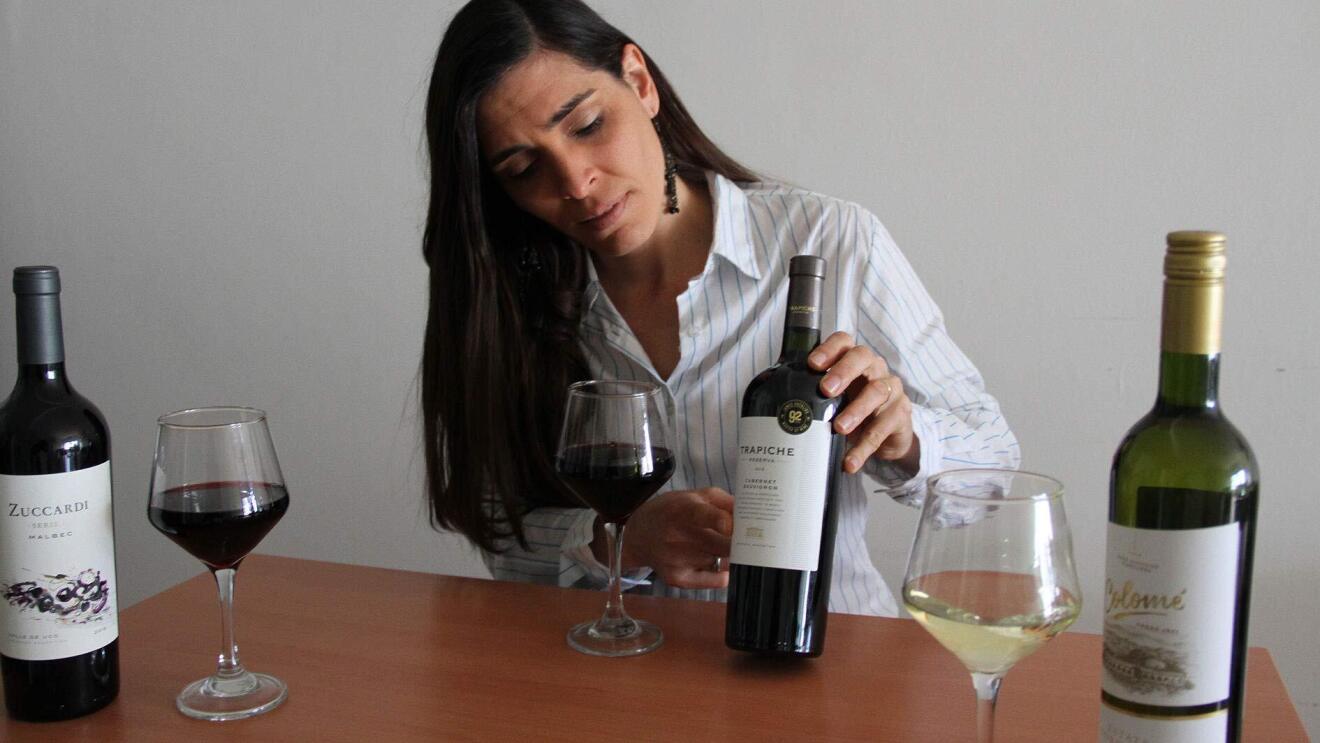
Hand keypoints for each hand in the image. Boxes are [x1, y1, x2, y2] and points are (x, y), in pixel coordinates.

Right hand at [593, 488, 733, 588]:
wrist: (639, 535)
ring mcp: (677, 560)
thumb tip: (749, 512)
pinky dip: (722, 574)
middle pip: (723, 544)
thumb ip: (723, 501)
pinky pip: (715, 581)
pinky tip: (719, 564)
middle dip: (740, 541)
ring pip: (721, 560)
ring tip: (715, 545)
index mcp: (683, 510)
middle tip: (747, 536)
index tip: (734, 525)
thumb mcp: (693, 495)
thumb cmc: (671, 511)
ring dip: (726, 554)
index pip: (703, 516)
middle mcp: (677, 537)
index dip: (722, 521)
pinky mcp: (677, 579)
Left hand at [808, 331, 918, 474]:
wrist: (889, 433)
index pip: (843, 342)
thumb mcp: (834, 400)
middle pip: (862, 358)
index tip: (812, 364)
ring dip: (856, 411)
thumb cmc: (853, 408)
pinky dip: (864, 448)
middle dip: (843, 373)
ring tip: (839, 429)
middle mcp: (875, 368)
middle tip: (825, 391)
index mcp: (854, 360)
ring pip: (876, 392)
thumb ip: (811, 396)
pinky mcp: (900, 414)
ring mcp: (891, 389)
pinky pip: (883, 429)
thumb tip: (769, 408)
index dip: (828, 349)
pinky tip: (850, 461)